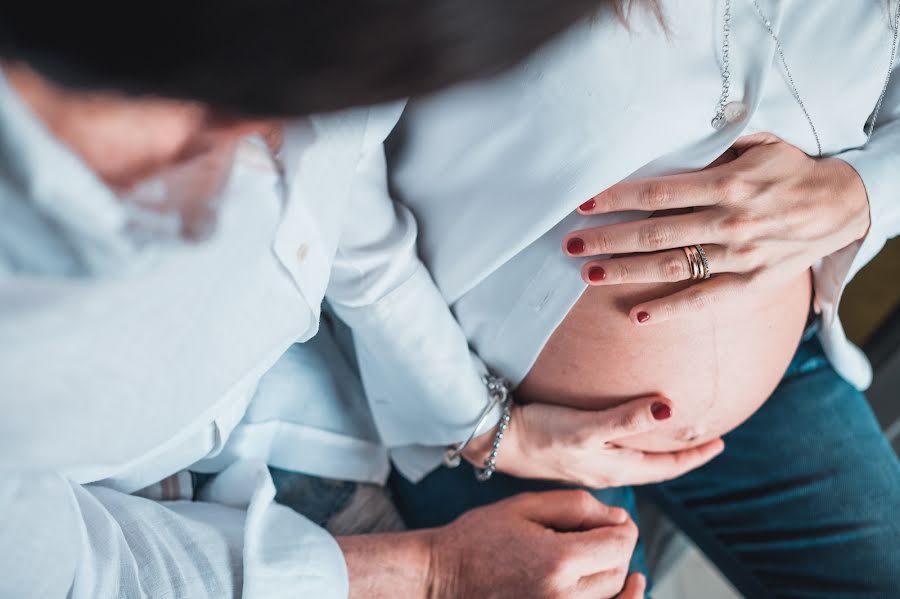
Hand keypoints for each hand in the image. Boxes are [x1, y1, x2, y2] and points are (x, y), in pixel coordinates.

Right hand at [429, 490, 642, 598]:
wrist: (441, 577)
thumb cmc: (477, 537)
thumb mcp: (524, 506)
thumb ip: (576, 506)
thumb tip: (619, 518)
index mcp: (559, 561)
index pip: (619, 545)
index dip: (623, 528)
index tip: (615, 520)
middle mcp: (564, 596)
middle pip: (618, 573)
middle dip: (618, 550)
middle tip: (604, 534)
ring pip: (611, 598)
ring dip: (614, 577)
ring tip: (612, 562)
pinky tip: (614, 590)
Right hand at [464, 396, 723, 487]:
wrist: (498, 440)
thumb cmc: (541, 433)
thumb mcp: (588, 428)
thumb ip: (627, 419)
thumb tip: (670, 407)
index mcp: (616, 468)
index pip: (668, 467)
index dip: (694, 456)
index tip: (720, 444)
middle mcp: (606, 470)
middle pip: (655, 466)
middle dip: (680, 454)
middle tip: (704, 437)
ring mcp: (589, 464)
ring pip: (636, 459)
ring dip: (657, 448)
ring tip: (671, 433)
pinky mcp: (572, 453)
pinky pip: (615, 451)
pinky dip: (633, 441)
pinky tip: (624, 429)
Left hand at [564, 133, 869, 323]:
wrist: (842, 206)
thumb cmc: (790, 171)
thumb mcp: (759, 144)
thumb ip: (715, 144)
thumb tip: (672, 133)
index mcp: (727, 184)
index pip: (658, 191)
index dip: (617, 198)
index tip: (583, 204)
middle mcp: (730, 221)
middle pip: (654, 231)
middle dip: (607, 238)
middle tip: (569, 243)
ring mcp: (740, 256)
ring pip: (670, 266)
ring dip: (625, 271)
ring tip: (588, 273)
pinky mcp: (751, 283)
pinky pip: (704, 300)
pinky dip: (670, 310)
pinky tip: (637, 316)